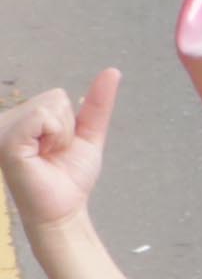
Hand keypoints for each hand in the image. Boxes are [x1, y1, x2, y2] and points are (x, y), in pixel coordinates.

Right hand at [0, 68, 114, 229]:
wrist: (64, 207)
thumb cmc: (70, 175)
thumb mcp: (88, 134)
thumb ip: (97, 103)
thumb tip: (113, 71)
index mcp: (19, 118)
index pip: (57, 96)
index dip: (69, 124)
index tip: (56, 148)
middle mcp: (4, 120)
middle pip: (55, 97)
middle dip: (66, 128)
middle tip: (52, 154)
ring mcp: (2, 129)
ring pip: (51, 105)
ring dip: (61, 134)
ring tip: (46, 155)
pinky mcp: (6, 140)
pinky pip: (42, 116)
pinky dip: (55, 136)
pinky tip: (42, 155)